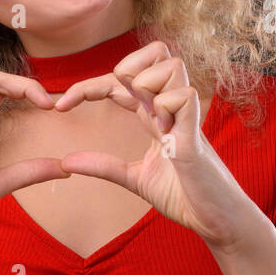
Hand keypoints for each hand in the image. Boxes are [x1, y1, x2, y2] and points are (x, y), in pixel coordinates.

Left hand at [52, 38, 262, 251]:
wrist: (216, 222)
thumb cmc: (184, 196)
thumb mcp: (134, 179)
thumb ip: (104, 167)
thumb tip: (66, 161)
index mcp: (155, 116)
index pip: (120, 81)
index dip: (88, 87)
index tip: (59, 108)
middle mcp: (171, 109)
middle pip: (156, 52)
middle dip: (128, 66)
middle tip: (116, 99)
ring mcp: (187, 117)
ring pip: (172, 65)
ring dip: (149, 84)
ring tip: (148, 118)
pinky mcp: (196, 134)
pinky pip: (184, 96)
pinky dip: (167, 108)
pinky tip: (165, 133)